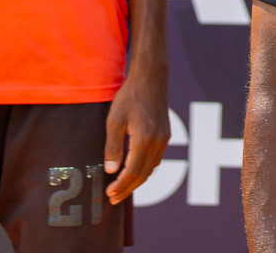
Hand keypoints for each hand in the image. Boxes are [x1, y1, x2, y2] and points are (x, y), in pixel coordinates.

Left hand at [103, 68, 168, 204]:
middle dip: (128, 188)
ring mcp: (164, 138)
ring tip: (123, 188)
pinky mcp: (165, 134)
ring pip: (151, 168)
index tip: (109, 194)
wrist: (151, 78)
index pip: (132, 171)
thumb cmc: (130, 97)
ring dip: (137, 181)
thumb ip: (113, 147)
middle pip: (143, 174)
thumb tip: (110, 170)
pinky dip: (145, 170)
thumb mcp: (114, 120)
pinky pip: (156, 159)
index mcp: (144, 140)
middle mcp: (158, 142)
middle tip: (114, 198)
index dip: (121, 186)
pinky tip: (136, 170)